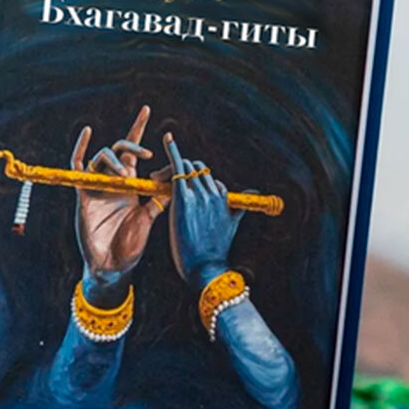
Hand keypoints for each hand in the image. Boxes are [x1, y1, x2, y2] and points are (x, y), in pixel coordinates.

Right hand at [72, 105, 169, 303]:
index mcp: (131, 184)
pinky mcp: (84, 194)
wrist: (112, 265)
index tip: (150, 113)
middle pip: (121, 150)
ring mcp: (98, 186)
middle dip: (134, 146)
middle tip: (147, 155)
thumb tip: (177, 174)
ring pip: (104, 157)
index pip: (137, 153)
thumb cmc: (131, 245)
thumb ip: (158, 196)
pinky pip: (78, 167)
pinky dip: (82, 149)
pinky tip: (89, 133)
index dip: (141, 132)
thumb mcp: (149, 217)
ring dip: (116, 161)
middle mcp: (114, 181)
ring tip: (126, 175)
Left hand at [163, 133, 242, 289]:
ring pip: (185, 167)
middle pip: (197, 169)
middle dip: (183, 170)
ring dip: (171, 168)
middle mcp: (213, 192)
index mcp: (223, 197)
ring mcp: (199, 194)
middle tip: (164, 179)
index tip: (182, 187)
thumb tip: (252, 192)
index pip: (208, 178)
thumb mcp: (231, 225)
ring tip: (155, 177)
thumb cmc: (214, 251)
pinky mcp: (184, 198)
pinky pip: (178, 168)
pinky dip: (172, 151)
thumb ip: (239, 207)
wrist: (205, 268)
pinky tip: (168, 139)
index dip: (195, 180)